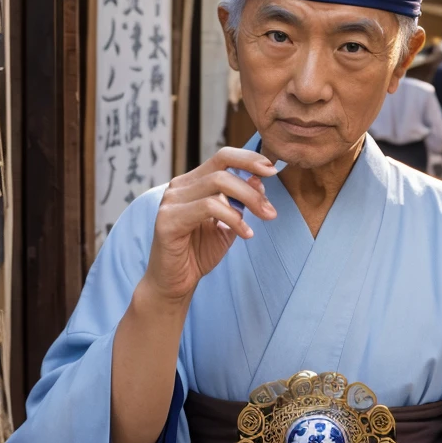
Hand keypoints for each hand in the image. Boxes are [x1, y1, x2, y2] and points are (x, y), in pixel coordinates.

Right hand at [142, 147, 277, 304]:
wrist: (175, 284)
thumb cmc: (199, 253)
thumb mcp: (229, 223)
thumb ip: (242, 202)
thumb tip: (260, 179)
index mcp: (192, 183)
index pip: (222, 158)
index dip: (249, 159)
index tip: (273, 170)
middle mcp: (179, 187)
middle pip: (222, 169)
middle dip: (253, 188)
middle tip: (271, 211)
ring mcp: (171, 201)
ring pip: (218, 184)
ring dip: (249, 201)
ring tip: (264, 219)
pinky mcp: (168, 220)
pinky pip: (209, 207)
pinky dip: (234, 218)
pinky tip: (246, 233)